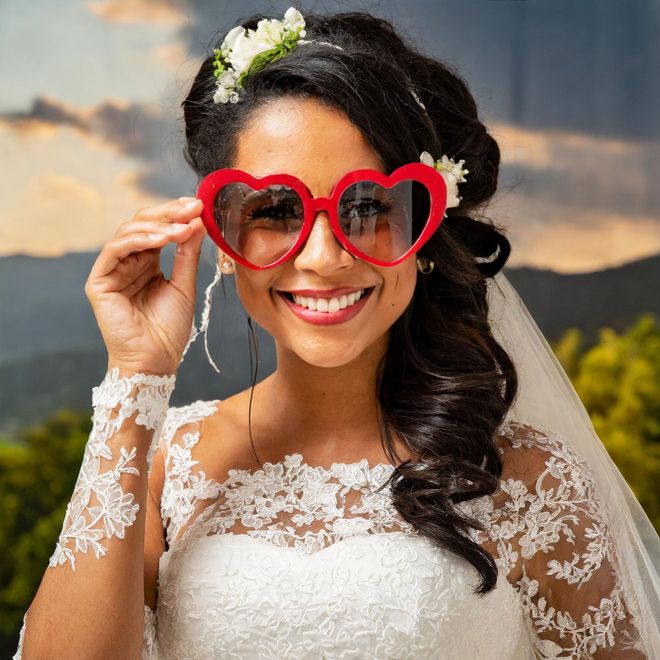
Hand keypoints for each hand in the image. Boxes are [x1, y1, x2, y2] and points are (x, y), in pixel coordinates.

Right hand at [85, 197, 207, 375]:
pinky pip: (114, 250)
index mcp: (148, 262)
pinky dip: (138, 240)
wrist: (156, 360)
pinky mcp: (99, 282)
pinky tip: (161, 239)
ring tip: (182, 228)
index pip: (158, 228)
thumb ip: (188, 254)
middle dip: (169, 213)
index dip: (177, 215)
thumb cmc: (169, 330)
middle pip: (143, 225)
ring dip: (158, 226)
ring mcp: (112, 270)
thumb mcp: (184, 286)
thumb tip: (198, 223)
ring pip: (128, 232)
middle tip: (192, 207)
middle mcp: (128, 262)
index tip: (199, 207)